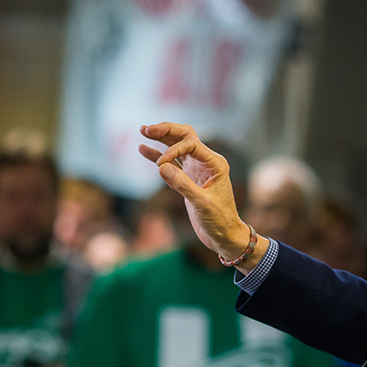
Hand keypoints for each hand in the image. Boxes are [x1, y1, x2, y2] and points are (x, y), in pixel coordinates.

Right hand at [138, 122, 265, 270]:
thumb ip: (183, 185)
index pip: (191, 144)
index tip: (160, 165)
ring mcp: (196, 170)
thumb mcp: (202, 203)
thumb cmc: (219, 220)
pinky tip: (143, 149)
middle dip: (166, 131)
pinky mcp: (187, 180)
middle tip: (146, 129)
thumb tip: (161, 167)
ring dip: (161, 139)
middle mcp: (206, 162)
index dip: (173, 149)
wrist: (224, 236)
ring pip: (177, 147)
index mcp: (215, 163)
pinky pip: (171, 164)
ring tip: (143, 131)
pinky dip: (157, 156)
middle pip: (185, 137)